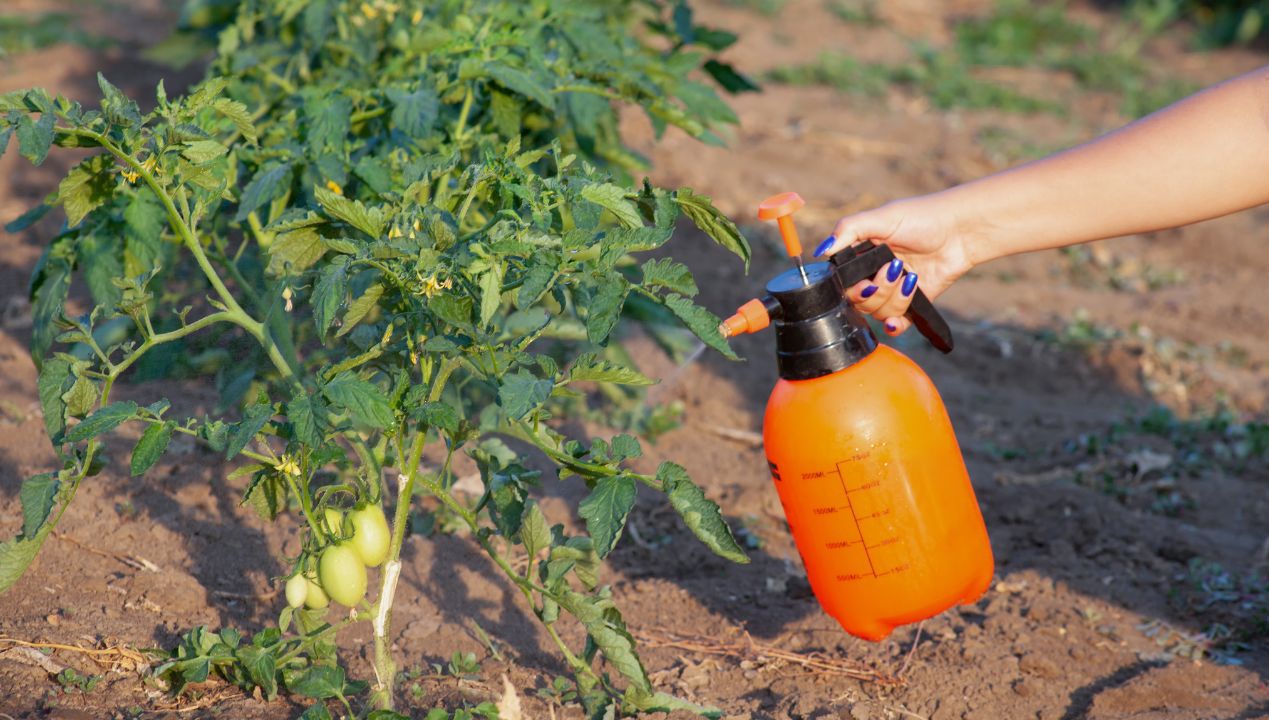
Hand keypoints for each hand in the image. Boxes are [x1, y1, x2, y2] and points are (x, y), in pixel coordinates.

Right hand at [814, 194, 976, 335]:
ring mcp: (893, 290)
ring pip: (878, 312)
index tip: (863, 280)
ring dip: (894, 299)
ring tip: (911, 277)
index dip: (848, 286)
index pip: (841, 282)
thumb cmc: (923, 217)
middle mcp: (874, 274)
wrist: (962, 230)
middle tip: (893, 269)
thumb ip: (848, 230)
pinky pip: (897, 324)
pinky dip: (896, 325)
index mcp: (861, 255)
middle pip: (858, 301)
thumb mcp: (882, 217)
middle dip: (876, 290)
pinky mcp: (913, 303)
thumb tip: (821, 251)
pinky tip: (899, 320)